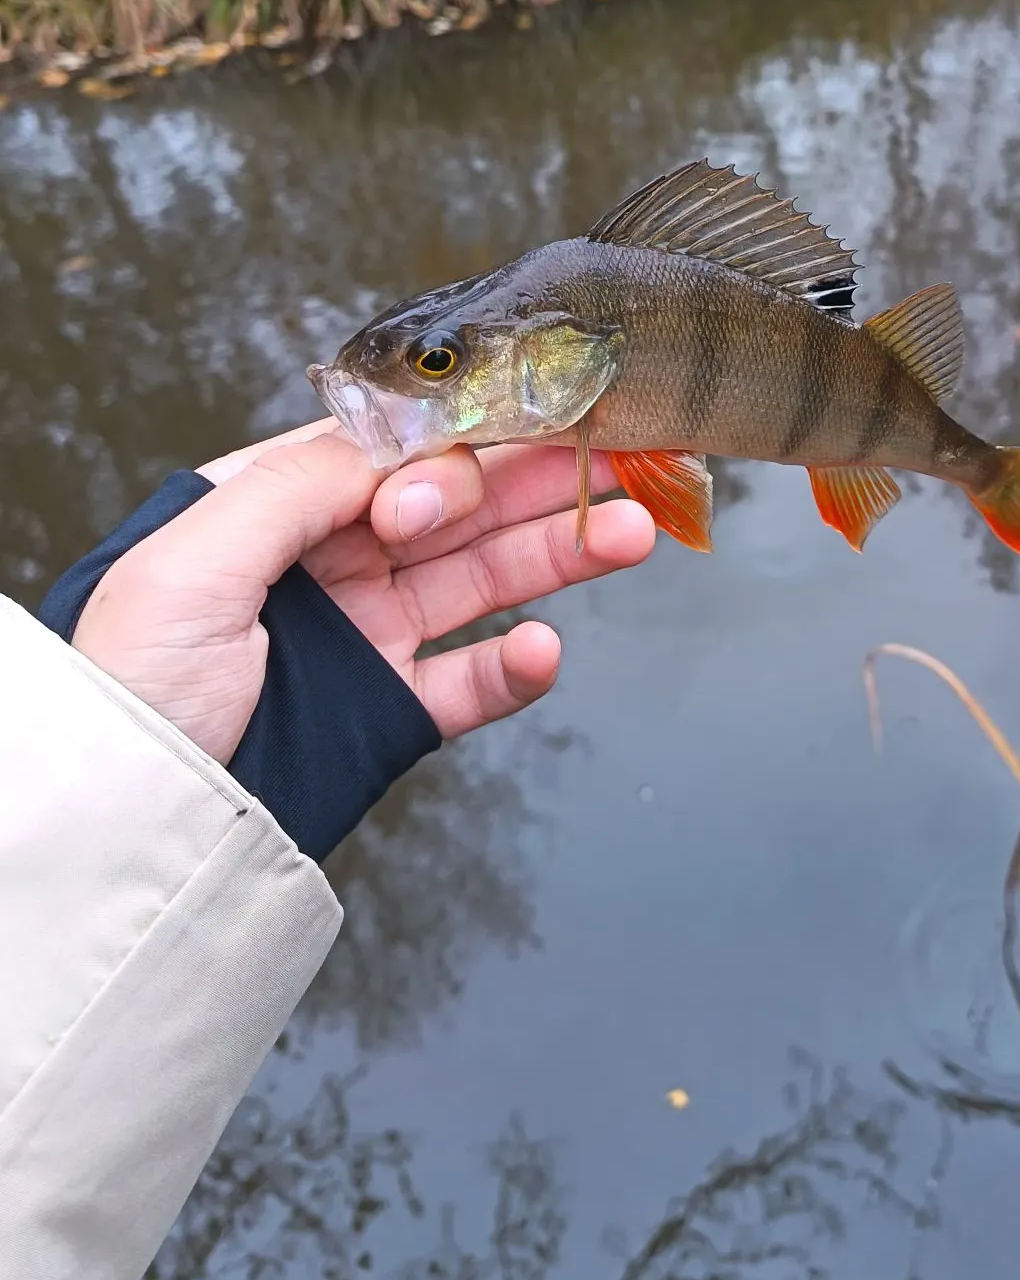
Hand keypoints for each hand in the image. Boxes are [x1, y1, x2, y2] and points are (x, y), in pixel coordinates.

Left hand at [70, 418, 654, 764]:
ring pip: (482, 580)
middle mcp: (332, 563)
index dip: (454, 449)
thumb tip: (393, 448)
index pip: (390, 456)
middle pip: (456, 510)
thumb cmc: (131, 688)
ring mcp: (369, 634)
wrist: (133, 830)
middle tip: (617, 461)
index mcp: (276, 511)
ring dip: (557, 557)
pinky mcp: (393, 707)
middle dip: (537, 485)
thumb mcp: (187, 564)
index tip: (488, 461)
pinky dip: (516, 667)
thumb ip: (294, 488)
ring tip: (628, 536)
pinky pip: (472, 680)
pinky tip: (545, 649)